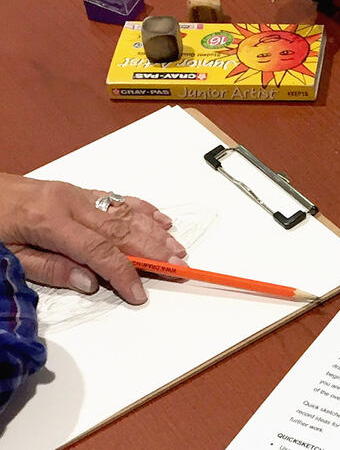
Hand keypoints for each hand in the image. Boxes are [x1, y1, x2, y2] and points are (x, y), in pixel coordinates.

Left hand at [0, 174, 185, 304]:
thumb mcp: (6, 257)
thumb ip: (49, 269)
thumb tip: (90, 282)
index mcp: (50, 221)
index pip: (98, 251)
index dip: (124, 273)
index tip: (140, 294)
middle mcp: (70, 203)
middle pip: (121, 229)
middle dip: (153, 251)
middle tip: (178, 268)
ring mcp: (76, 194)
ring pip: (125, 212)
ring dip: (155, 232)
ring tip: (177, 248)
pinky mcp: (77, 191)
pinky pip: (117, 198)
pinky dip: (142, 208)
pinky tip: (160, 219)